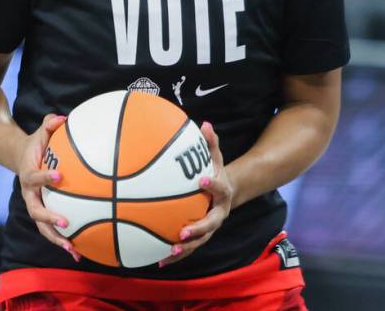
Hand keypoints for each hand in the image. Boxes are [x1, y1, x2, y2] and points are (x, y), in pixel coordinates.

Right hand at [17, 113, 80, 261]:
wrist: (20, 159)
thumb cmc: (36, 145)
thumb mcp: (40, 132)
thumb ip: (49, 124)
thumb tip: (62, 118)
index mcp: (28, 174)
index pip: (34, 178)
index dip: (45, 178)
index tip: (59, 176)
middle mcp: (29, 195)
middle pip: (35, 211)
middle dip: (50, 218)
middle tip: (66, 222)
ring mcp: (35, 206)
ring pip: (43, 228)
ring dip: (57, 239)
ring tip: (74, 249)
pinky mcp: (43, 214)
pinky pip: (52, 231)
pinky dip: (64, 242)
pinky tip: (81, 252)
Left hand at [159, 121, 233, 267]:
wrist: (227, 194)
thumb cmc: (215, 172)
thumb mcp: (216, 157)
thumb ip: (211, 143)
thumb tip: (205, 123)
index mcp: (222, 194)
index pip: (220, 189)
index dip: (212, 185)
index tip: (201, 179)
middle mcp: (217, 214)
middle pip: (210, 225)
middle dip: (197, 230)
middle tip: (182, 232)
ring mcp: (209, 228)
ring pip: (199, 242)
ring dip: (185, 249)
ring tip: (169, 252)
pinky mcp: (199, 237)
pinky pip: (187, 248)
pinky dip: (173, 256)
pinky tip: (157, 261)